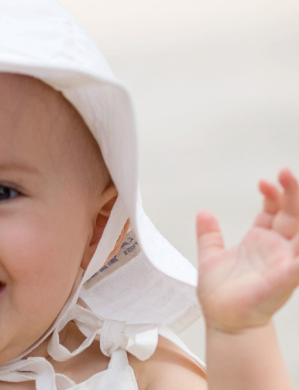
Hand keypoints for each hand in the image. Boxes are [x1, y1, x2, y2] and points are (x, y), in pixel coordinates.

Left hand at [196, 168, 298, 332]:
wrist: (224, 321)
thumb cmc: (221, 294)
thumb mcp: (211, 256)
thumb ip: (209, 235)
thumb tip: (203, 213)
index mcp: (260, 242)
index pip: (273, 211)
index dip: (272, 194)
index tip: (262, 182)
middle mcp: (275, 249)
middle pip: (291, 214)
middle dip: (290, 192)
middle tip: (284, 173)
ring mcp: (283, 261)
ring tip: (294, 184)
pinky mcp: (286, 276)